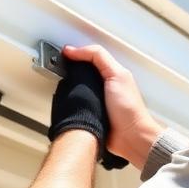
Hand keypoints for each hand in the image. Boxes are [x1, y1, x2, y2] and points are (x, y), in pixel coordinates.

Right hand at [62, 45, 163, 169]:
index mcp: (112, 74)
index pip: (91, 57)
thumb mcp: (116, 75)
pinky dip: (70, 102)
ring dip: (69, 87)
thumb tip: (76, 50)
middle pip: (83, 71)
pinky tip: (65, 101)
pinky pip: (77, 104)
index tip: (64, 54)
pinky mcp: (91, 114)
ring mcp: (97, 101)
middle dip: (70, 69)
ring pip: (78, 88)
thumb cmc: (128, 109)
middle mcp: (104, 86)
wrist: (130, 137)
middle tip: (59, 65)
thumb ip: (99, 58)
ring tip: (59, 82)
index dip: (77, 53)